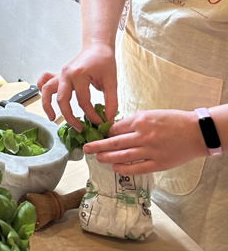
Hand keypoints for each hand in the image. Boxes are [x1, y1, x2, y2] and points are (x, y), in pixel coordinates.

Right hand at [38, 42, 117, 130]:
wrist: (97, 47)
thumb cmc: (104, 61)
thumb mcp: (111, 82)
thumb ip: (111, 102)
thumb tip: (108, 119)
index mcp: (79, 75)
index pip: (83, 101)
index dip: (92, 115)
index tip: (99, 123)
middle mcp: (66, 74)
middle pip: (62, 99)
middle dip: (69, 117)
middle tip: (79, 128)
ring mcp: (60, 74)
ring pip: (47, 91)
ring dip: (47, 105)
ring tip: (52, 118)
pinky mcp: (59, 74)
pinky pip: (45, 82)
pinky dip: (43, 91)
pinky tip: (47, 100)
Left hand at [83, 109, 203, 174]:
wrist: (196, 132)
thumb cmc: (173, 120)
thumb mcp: (150, 114)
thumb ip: (133, 121)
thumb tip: (116, 129)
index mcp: (140, 121)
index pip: (116, 128)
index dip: (105, 133)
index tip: (99, 135)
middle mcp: (143, 136)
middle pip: (114, 143)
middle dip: (98, 146)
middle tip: (86, 148)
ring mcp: (151, 151)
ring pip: (123, 156)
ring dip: (108, 158)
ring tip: (97, 158)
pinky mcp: (159, 163)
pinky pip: (138, 168)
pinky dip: (125, 169)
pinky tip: (115, 168)